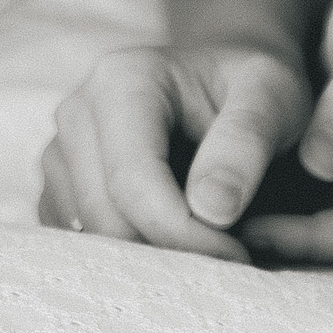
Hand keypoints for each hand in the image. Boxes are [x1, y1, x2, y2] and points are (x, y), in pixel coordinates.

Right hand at [38, 42, 314, 263]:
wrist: (227, 78)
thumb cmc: (252, 86)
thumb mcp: (273, 95)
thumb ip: (246, 143)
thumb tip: (212, 210)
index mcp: (123, 80)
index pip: (134, 183)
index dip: (186, 234)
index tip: (242, 254)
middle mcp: (78, 112)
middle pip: (106, 218)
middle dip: (171, 250)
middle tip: (232, 254)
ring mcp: (60, 150)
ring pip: (91, 237)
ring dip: (152, 254)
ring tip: (209, 238)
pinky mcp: (59, 184)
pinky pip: (81, 242)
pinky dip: (130, 252)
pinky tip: (175, 234)